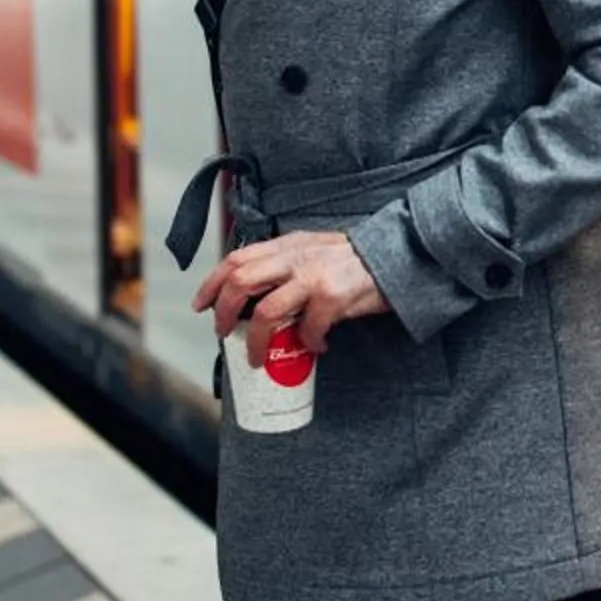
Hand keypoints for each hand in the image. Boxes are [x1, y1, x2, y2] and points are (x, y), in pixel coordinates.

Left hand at [194, 230, 388, 362]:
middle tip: (223, 332)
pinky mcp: (333, 297)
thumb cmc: (357, 260)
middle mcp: (295, 257)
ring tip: (257, 355)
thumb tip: (262, 296)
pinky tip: (316, 347)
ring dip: (255, 340)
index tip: (201, 305)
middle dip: (223, 312)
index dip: (212, 283)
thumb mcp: (315, 250)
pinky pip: (308, 328)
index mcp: (288, 245)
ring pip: (265, 312)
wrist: (399, 254)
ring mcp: (313, 276)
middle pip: (241, 282)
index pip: (237, 259)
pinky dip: (308, 343)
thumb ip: (288, 264)